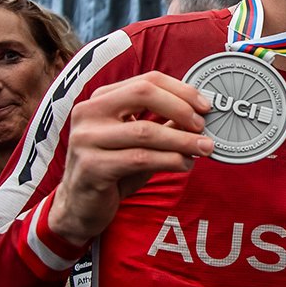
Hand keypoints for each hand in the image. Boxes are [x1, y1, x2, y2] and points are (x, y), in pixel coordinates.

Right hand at [49, 71, 213, 245]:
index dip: (181, 90)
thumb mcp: (140, 141)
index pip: (147, 80)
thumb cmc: (114, 169)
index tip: (205, 107)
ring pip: (146, 131)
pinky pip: (140, 158)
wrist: (80, 205)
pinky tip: (185, 164)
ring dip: (182, 139)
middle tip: (202, 126)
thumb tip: (201, 113)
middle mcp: (89, 112)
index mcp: (101, 99)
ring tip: (204, 148)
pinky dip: (170, 160)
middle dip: (181, 108)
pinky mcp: (92, 166)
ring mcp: (86, 138)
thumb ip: (165, 123)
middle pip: (144, 94)